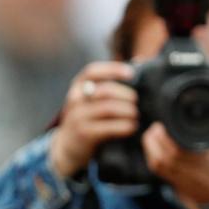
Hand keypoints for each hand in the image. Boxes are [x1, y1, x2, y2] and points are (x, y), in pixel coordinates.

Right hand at [49, 62, 137, 177]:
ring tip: (136, 115)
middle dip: (126, 95)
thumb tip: (140, 61)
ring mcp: (78, 117)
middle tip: (138, 101)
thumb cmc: (90, 118)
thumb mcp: (93, 99)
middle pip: (105, 90)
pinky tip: (132, 127)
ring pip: (108, 108)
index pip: (93, 71)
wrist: (68, 147)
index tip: (131, 73)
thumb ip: (111, 84)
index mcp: (79, 86)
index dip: (113, 70)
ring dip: (128, 111)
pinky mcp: (84, 134)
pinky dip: (125, 126)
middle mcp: (75, 99)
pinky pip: (109, 127)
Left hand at [142, 120, 208, 204]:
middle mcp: (191, 168)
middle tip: (159, 126)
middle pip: (162, 153)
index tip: (166, 121)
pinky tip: (155, 151)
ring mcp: (183, 177)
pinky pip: (159, 171)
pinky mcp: (179, 184)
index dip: (165, 133)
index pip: (176, 145)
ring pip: (157, 162)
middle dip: (156, 137)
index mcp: (204, 157)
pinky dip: (153, 158)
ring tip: (153, 136)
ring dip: (151, 147)